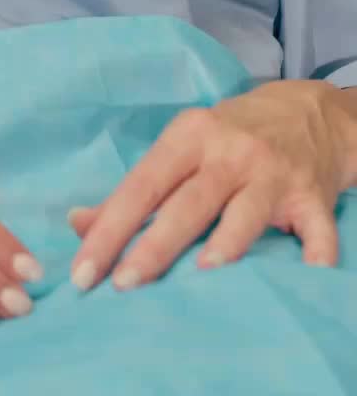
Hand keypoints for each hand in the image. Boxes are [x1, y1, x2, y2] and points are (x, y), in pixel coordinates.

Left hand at [66, 79, 352, 291]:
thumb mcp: (179, 148)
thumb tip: (77, 224)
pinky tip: (308, 280)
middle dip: (154, 245)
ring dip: (227, 243)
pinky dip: (316, 255)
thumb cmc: (227, 138)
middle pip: (187, 202)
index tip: (83, 272)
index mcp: (188, 137)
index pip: (141, 185)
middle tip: (122, 285)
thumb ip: (133, 190)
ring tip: (203, 276)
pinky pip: (317, 229)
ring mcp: (273, 173)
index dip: (110, 227)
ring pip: (245, 212)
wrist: (305, 111)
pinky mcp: (313, 196)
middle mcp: (230, 152)